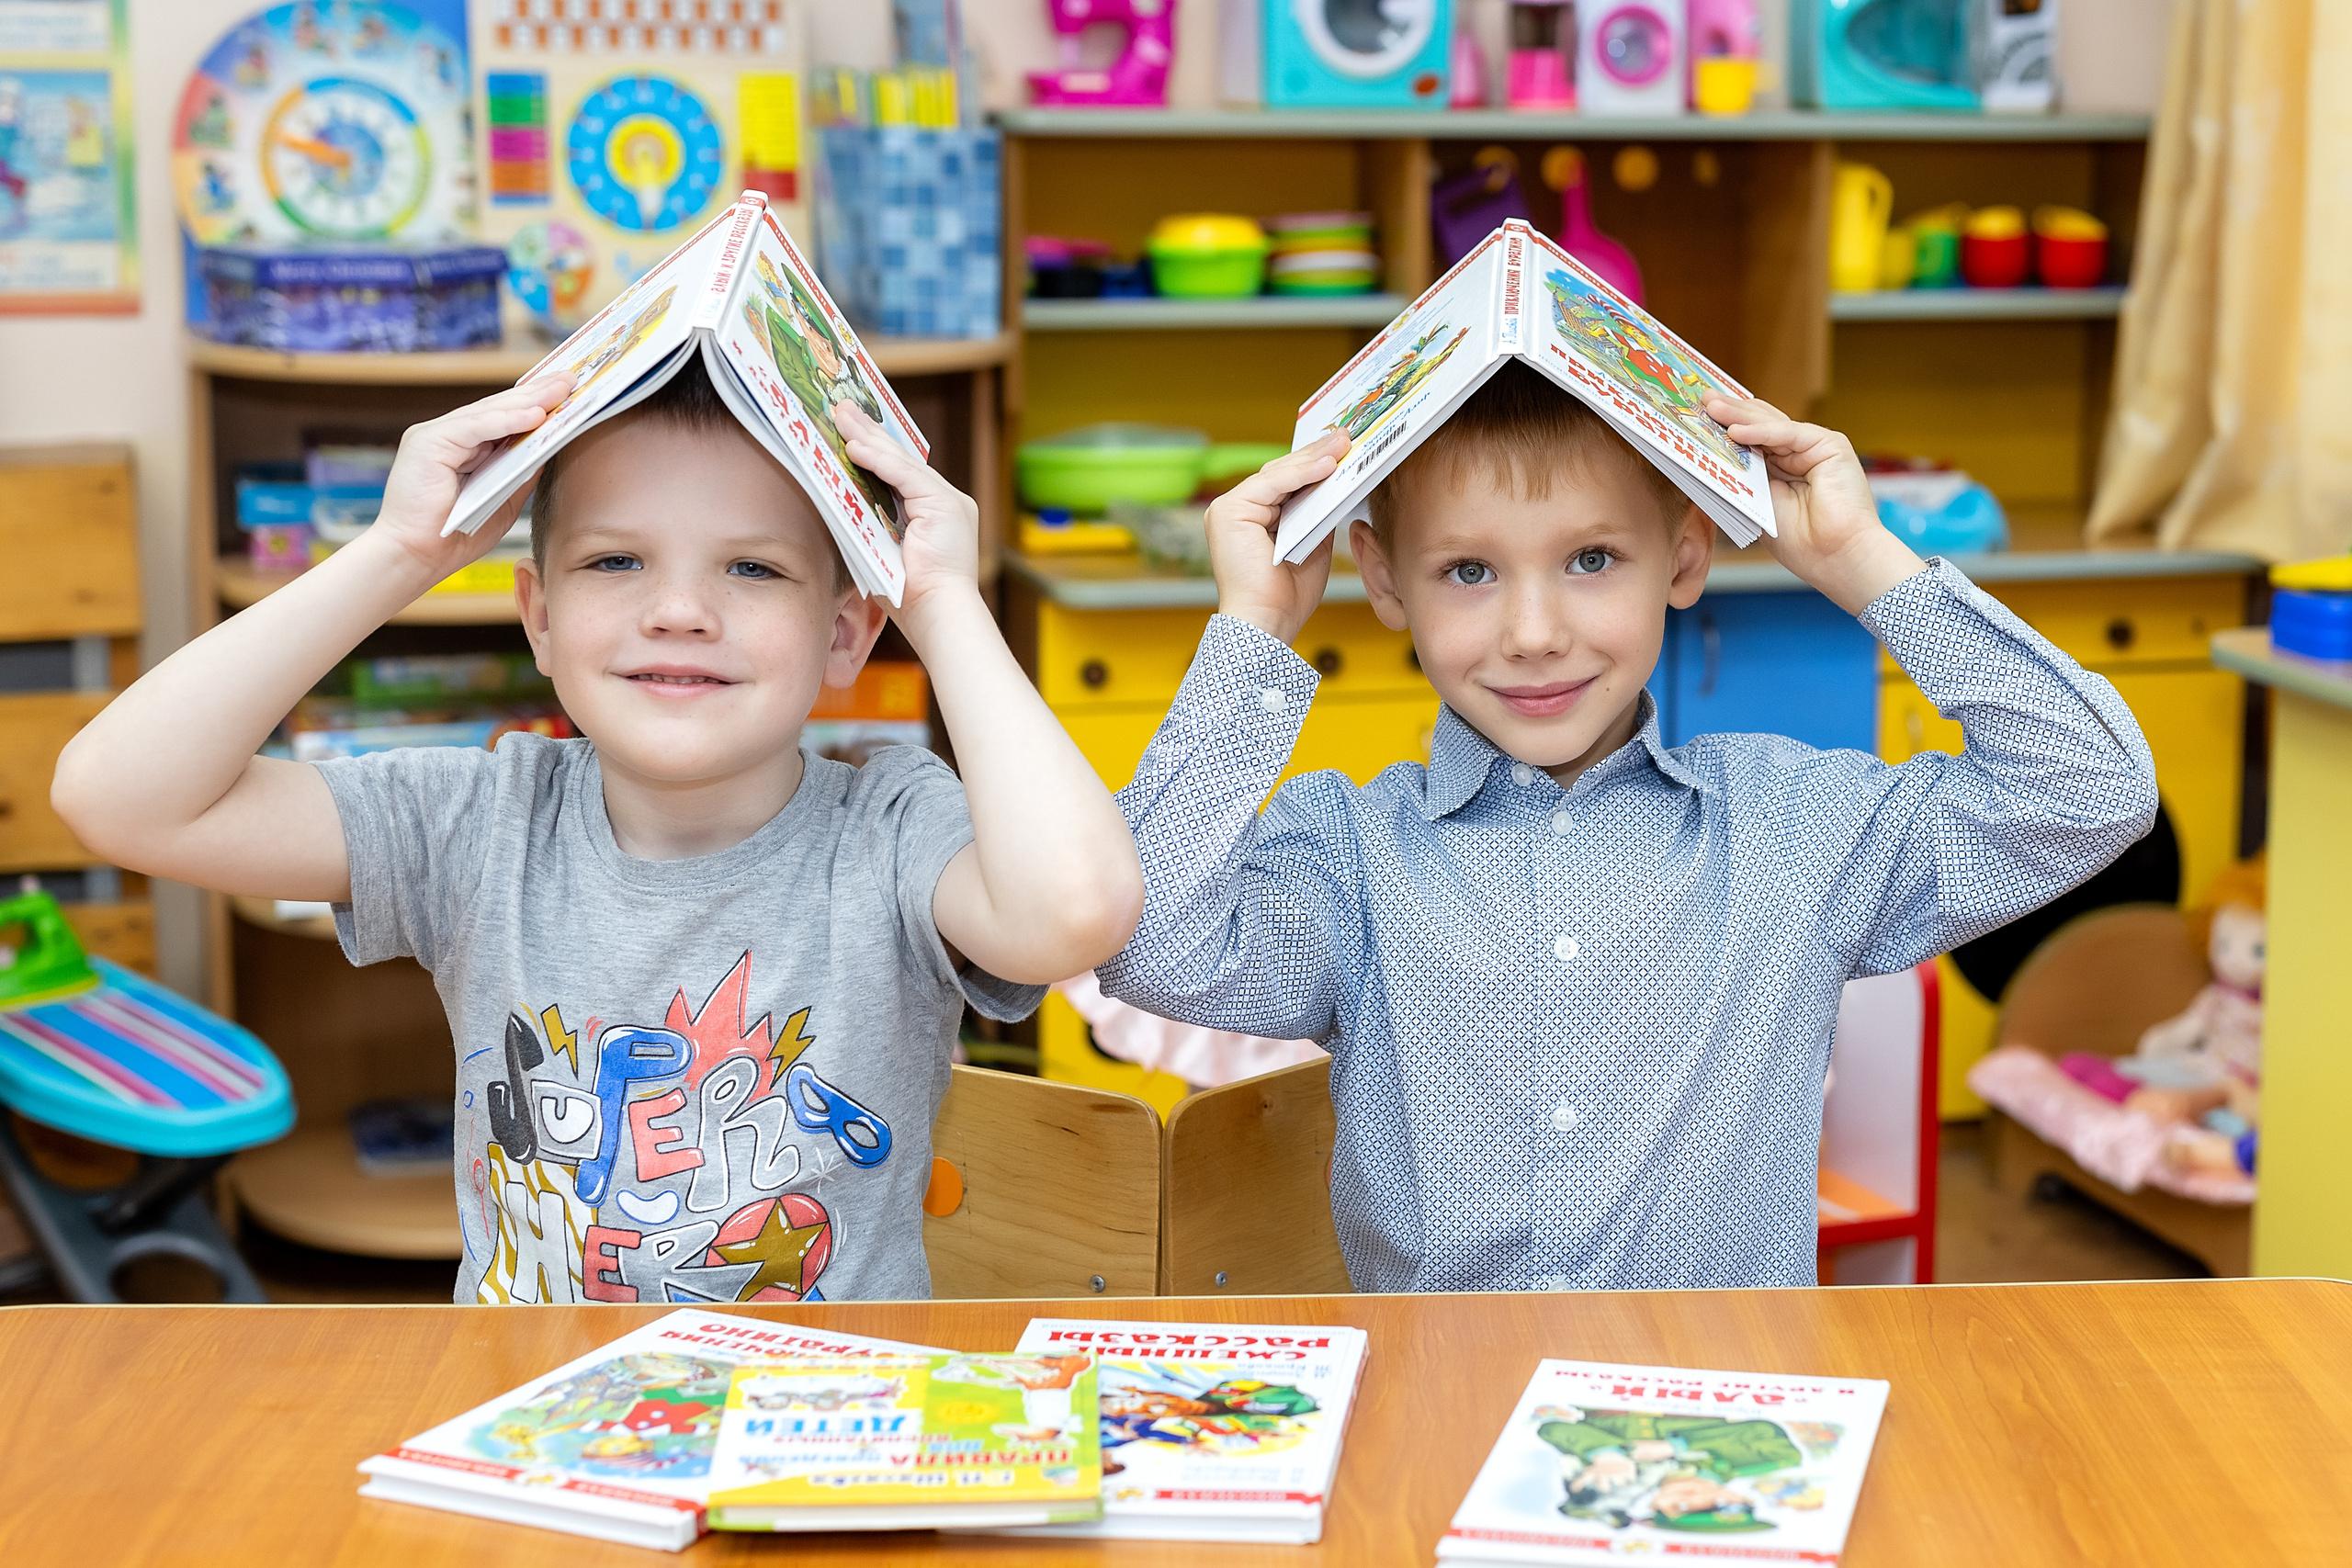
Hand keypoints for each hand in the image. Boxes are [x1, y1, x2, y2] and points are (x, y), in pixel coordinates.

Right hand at [371, 375, 572, 580]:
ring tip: (561, 390)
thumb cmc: (455, 537)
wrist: (415, 557)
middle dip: (538, 393)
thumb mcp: (503, 501)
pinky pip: (475, 427)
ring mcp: (435, 435)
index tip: (569, 392)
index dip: (536, 404)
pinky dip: (506, 420)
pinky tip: (535, 414)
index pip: (504, 418)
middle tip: (572, 379)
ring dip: (529, 400)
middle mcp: (448, 436)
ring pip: (490, 412)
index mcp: (463, 447)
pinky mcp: (427, 441)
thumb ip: (523, 474)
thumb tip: (551, 448)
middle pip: (500, 408)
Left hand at [834, 401, 979, 623]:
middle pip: (900, 459)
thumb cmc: (910, 597)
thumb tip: (838, 503)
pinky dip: (879, 460)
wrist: (938, 615)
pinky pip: (905, 476)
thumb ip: (870, 523)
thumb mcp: (882, 550)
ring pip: (902, 462)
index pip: (900, 472)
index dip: (873, 449)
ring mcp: (949, 501)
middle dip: (868, 432)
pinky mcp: (945, 505)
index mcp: (934, 513)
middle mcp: (946, 501)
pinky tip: (855, 446)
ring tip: (841, 418)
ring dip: (868, 438)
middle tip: (840, 409)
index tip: (849, 430)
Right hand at [1205, 429, 1348, 644]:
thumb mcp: (1312, 545)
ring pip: (1277, 474)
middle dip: (1316, 454)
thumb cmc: (1287, 597)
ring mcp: (1227, 509)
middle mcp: (1233, 510)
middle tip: (1346, 437)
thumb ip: (1317, 515)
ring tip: (1343, 444)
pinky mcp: (1228, 512)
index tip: (1343, 449)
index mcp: (1249, 519)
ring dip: (1313, 458)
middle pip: (1280, 474)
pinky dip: (1301, 473)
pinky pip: (1271, 484)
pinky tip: (1326, 465)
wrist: (1268, 623)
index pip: (1285, 483)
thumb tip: (1337, 485)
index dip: (1314, 465)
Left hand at [1704, 394, 1923, 614]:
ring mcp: (1814, 447)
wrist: (1836, 557)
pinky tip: (1736, 430)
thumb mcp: (1757, 505)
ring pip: (1770, 424)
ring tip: (1710, 408)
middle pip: (1759, 425)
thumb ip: (1740, 479)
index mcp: (1781, 468)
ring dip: (1739, 415)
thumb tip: (1707, 458)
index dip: (1725, 427)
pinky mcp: (1830, 444)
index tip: (1695, 418)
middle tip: (1701, 400)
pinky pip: (1788, 433)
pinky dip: (1761, 431)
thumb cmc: (1801, 543)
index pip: (1750, 439)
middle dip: (1729, 412)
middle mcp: (1797, 453)